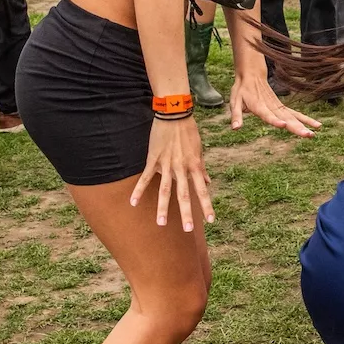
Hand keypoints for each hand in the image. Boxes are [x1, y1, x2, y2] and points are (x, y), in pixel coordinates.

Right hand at [129, 116, 212, 231]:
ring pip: (165, 190)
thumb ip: (202, 168)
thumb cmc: (189, 131)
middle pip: (184, 194)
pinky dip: (139, 190)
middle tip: (188, 230)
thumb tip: (208, 182)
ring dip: (163, 208)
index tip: (211, 220)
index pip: (202, 190)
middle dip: (187, 213)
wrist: (174, 113)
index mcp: (194, 166)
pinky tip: (132, 202)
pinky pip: (146, 177)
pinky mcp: (153, 159)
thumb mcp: (199, 150)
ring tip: (161, 224)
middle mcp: (182, 168)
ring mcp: (167, 165)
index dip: (206, 205)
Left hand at [229, 70, 320, 137]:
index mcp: (259, 106)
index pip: (268, 115)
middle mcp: (271, 107)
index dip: (275, 120)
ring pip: (293, 117)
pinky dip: (306, 120)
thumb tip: (235, 128)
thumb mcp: (234, 102)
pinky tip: (317, 126)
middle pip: (286, 119)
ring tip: (313, 134)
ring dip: (304, 126)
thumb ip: (236, 116)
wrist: (252, 75)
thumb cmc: (241, 90)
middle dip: (296, 128)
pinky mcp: (282, 107)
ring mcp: (278, 107)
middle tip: (307, 135)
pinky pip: (296, 114)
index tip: (283, 125)